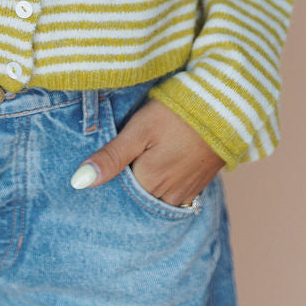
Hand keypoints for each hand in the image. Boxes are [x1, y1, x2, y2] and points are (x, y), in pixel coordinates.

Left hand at [71, 98, 224, 205]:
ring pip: (153, 197)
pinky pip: (171, 195)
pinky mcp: (197, 187)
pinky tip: (157, 164)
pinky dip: (160, 184)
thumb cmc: (178, 114)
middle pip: (135, 197)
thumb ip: (111, 157)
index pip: (116, 193)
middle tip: (121, 156)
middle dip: (124, 183)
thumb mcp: (139, 130)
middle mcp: (167, 198)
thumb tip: (78, 182)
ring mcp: (185, 195)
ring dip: (143, 183)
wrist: (226, 108)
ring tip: (139, 158)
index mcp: (149, 185)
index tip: (101, 162)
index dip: (107, 177)